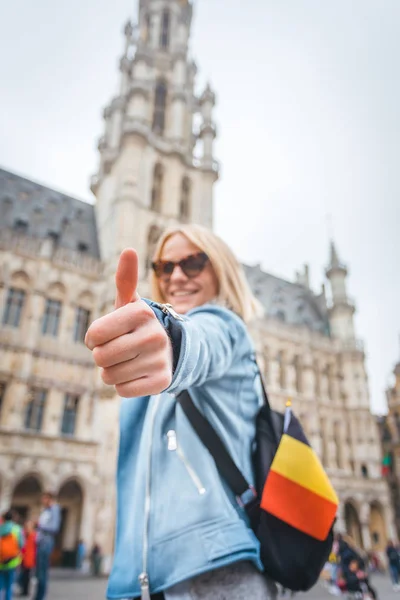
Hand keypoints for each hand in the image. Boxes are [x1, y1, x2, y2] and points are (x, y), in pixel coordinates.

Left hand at [85, 248, 172, 396]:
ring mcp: (159, 359)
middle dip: (103, 356)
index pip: (94, 335)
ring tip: (129, 361)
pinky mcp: (162, 381)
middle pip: (100, 357)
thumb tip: (128, 250)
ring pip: (109, 376)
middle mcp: (153, 335)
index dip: (93, 338)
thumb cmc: (138, 326)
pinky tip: (138, 373)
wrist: (171, 350)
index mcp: (140, 312)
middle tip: (119, 349)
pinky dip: (125, 385)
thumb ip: (125, 279)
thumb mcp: (130, 304)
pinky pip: (123, 391)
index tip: (107, 335)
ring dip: (113, 372)